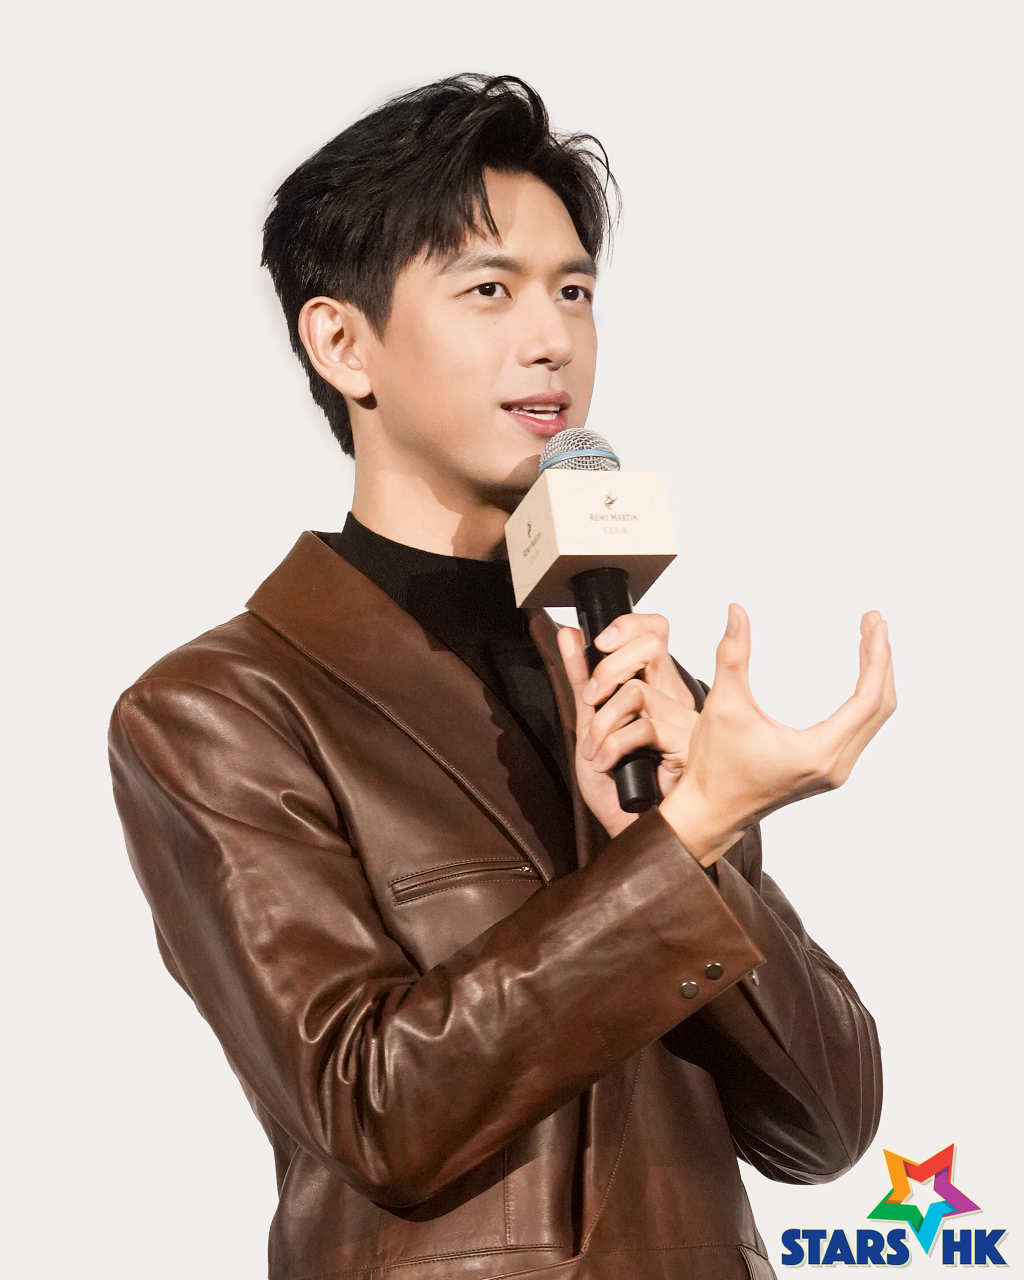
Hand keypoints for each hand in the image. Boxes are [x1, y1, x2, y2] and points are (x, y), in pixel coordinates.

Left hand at [556, 613, 700, 837]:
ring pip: (636, 691)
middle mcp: (672, 699)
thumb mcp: (587, 722)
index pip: (652, 633)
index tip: (596, 642)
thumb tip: (568, 632)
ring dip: (603, 723)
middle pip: (648, 649)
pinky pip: (643, 726)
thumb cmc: (611, 782)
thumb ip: (581, 679)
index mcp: (653, 690)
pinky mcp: (684, 744)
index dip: (628, 626)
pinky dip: (613, 745)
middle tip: (588, 702)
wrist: (623, 826)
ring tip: (595, 752)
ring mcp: (681, 720)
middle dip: (607, 670)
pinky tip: (606, 764)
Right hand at [662, 603, 897, 864]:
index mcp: (818, 752)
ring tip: (869, 641)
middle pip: (880, 707)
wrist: (708, 812)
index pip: (867, 700)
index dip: (876, 658)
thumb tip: (737, 612)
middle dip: (881, 661)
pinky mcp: (825, 770)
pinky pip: (860, 729)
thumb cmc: (714, 767)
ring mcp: (833, 771)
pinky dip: (865, 699)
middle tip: (874, 622)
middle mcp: (835, 765)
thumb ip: (732, 656)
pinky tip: (858, 676)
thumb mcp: (723, 706)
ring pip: (873, 720)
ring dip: (876, 679)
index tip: (874, 624)